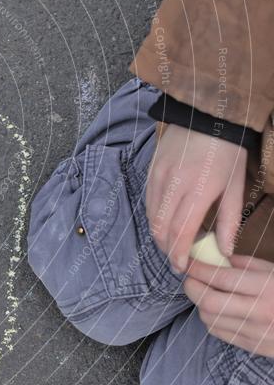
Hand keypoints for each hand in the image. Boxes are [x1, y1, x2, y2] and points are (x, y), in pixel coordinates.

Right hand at [146, 123, 246, 271]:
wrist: (205, 116)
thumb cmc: (227, 152)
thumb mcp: (236, 186)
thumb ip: (228, 221)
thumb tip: (225, 251)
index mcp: (199, 190)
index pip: (181, 232)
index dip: (178, 254)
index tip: (181, 267)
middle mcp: (173, 185)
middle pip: (160, 229)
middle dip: (167, 249)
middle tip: (178, 259)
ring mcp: (158, 178)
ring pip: (151, 218)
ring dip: (160, 236)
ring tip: (173, 243)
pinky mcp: (150, 172)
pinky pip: (148, 203)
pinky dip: (156, 218)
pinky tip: (168, 222)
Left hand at [184, 256, 273, 357]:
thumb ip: (246, 264)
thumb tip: (217, 258)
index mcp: (267, 288)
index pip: (221, 278)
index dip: (198, 269)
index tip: (187, 261)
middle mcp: (261, 312)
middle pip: (209, 301)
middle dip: (192, 287)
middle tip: (190, 278)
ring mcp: (257, 333)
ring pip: (210, 319)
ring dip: (200, 304)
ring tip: (204, 293)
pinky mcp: (255, 347)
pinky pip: (220, 332)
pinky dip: (211, 319)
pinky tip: (216, 309)